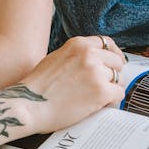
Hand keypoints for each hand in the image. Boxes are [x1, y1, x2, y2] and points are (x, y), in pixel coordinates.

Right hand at [7, 35, 125, 135]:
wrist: (29, 106)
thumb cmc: (38, 87)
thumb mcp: (57, 57)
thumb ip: (77, 55)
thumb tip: (95, 60)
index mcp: (78, 44)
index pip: (107, 43)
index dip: (112, 55)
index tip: (114, 64)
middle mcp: (89, 54)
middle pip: (116, 61)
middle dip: (113, 73)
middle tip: (106, 85)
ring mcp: (96, 72)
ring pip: (118, 79)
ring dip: (111, 89)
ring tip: (98, 98)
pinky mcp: (101, 91)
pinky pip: (119, 94)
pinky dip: (112, 101)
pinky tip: (100, 105)